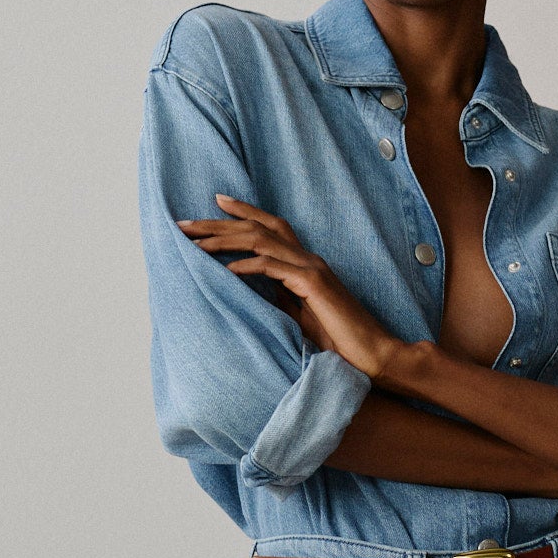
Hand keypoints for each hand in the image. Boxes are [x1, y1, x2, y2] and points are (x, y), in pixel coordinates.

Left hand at [177, 196, 394, 374]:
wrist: (374, 354)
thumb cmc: (339, 340)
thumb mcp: (300, 314)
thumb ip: (279, 296)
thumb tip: (252, 288)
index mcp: (304, 263)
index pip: (269, 226)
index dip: (242, 211)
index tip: (214, 202)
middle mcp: (307, 258)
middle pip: (257, 227)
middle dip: (218, 223)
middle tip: (184, 223)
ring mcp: (312, 268)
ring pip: (260, 241)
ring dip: (224, 240)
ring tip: (195, 244)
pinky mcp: (314, 284)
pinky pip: (274, 268)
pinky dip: (248, 266)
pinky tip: (226, 270)